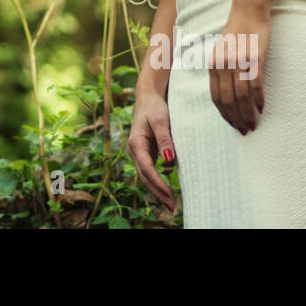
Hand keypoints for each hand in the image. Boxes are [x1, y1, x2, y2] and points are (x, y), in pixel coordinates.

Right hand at [127, 90, 176, 212]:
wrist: (148, 98)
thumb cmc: (155, 107)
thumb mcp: (161, 120)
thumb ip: (165, 139)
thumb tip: (168, 160)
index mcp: (136, 143)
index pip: (146, 168)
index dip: (157, 182)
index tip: (169, 193)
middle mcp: (134, 150)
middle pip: (144, 177)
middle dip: (157, 192)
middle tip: (171, 207)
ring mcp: (138, 153)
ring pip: (145, 176)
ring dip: (156, 190)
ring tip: (170, 204)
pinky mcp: (145, 153)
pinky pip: (149, 171)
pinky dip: (156, 182)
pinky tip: (166, 190)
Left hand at [208, 4, 270, 134]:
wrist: (248, 12)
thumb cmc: (237, 32)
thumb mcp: (222, 51)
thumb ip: (221, 69)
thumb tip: (225, 90)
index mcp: (213, 65)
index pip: (215, 96)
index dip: (224, 113)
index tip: (232, 124)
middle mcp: (223, 65)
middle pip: (227, 100)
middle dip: (235, 118)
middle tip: (244, 130)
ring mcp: (238, 63)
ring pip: (241, 96)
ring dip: (247, 113)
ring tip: (254, 124)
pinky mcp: (254, 59)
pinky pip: (255, 85)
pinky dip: (259, 99)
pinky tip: (262, 108)